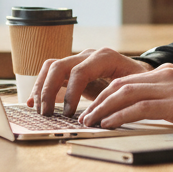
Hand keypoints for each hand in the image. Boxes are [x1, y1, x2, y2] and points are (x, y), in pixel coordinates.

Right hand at [31, 47, 151, 116]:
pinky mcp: (72, 69)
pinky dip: (40, 87)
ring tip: (39, 110)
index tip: (69, 113)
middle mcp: (89, 55)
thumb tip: (101, 116)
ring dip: (41, 88)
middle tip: (47, 114)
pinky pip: (51, 73)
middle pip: (59, 67)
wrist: (140, 73)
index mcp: (105, 57)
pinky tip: (32, 103)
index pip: (80, 71)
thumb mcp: (135, 88)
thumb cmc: (139, 81)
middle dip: (49, 91)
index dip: (71, 93)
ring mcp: (79, 60)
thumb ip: (120, 98)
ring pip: (51, 67)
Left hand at [77, 62, 172, 132]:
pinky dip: (119, 116)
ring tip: (90, 122)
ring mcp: (170, 88)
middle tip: (85, 116)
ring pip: (125, 94)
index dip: (107, 95)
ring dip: (103, 109)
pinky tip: (109, 124)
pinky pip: (139, 108)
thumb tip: (148, 111)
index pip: (127, 81)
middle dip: (99, 101)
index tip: (94, 108)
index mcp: (167, 73)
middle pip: (121, 85)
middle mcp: (165, 76)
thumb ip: (167, 97)